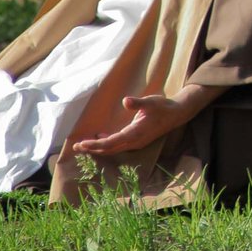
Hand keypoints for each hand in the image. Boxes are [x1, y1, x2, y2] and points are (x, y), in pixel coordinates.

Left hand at [71, 94, 188, 154]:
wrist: (176, 114)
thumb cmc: (162, 107)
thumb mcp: (150, 102)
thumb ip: (138, 103)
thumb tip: (126, 101)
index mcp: (135, 134)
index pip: (111, 142)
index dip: (96, 144)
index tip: (82, 144)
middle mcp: (134, 142)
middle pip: (109, 149)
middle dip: (92, 149)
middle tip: (75, 147)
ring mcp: (135, 143)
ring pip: (112, 150)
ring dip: (97, 148)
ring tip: (83, 146)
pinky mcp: (136, 141)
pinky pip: (117, 146)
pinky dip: (106, 145)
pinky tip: (99, 138)